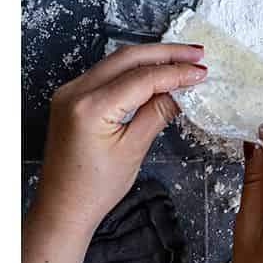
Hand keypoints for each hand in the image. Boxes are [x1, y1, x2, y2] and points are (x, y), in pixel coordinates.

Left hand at [31, 44, 208, 235]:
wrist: (62, 209)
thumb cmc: (93, 190)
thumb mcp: (133, 150)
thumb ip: (157, 113)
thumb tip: (180, 91)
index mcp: (90, 108)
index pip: (142, 78)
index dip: (175, 72)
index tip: (200, 71)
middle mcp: (75, 93)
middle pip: (128, 58)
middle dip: (165, 53)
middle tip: (196, 54)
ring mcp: (69, 93)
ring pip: (116, 62)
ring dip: (149, 58)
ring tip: (180, 60)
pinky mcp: (69, 98)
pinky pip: (104, 74)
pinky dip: (130, 71)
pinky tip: (152, 74)